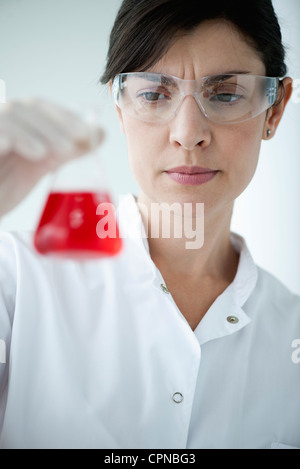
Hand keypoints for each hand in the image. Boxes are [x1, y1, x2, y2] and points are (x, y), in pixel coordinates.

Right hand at [0, 98, 104, 216]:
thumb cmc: (1, 188)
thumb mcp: (37, 166)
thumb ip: (63, 150)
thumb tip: (98, 134)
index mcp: (12, 122)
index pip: (39, 107)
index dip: (66, 116)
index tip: (89, 132)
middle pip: (28, 107)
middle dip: (59, 124)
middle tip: (81, 141)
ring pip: (12, 114)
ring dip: (42, 131)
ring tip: (63, 151)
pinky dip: (19, 137)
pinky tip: (37, 153)